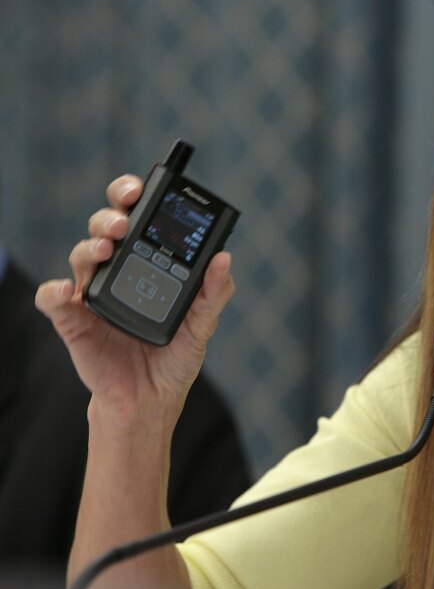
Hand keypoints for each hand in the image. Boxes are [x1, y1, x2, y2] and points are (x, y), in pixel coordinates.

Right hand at [35, 174, 235, 425]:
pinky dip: (54, 293)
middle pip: (104, 229)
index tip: (142, 188)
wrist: (152, 400)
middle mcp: (118, 272)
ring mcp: (93, 295)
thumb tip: (224, 258)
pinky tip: (64, 292)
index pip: (137, 219)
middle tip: (122, 221)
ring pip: (82, 256)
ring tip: (106, 248)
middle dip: (110, 215)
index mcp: (147, 265)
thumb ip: (214, 293)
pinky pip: (55, 301)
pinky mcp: (74, 322)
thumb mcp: (202, 325)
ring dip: (90, 246)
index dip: (133, 197)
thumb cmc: (175, 357)